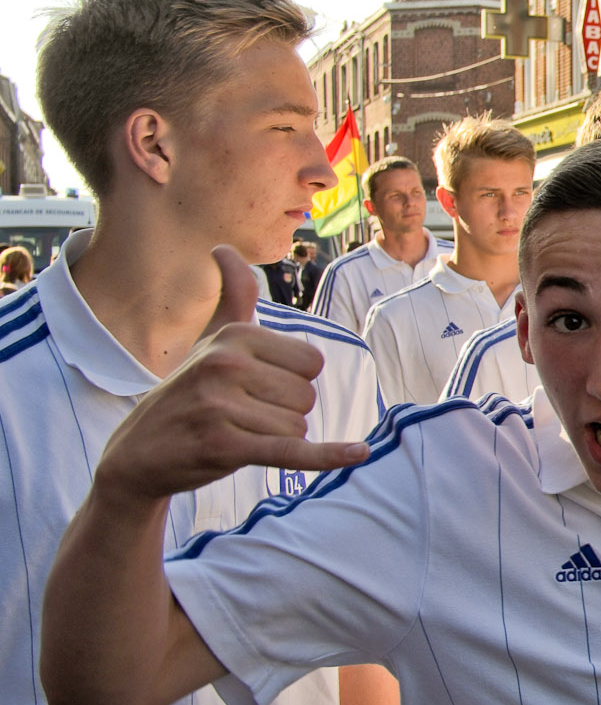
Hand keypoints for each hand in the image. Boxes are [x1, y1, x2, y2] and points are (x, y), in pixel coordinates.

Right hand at [92, 246, 368, 502]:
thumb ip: (232, 296)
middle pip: (306, 396)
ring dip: (274, 439)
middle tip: (241, 416)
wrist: (136, 453)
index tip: (255, 388)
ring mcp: (221, 405)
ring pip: (297, 427)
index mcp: (234, 335)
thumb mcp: (210, 339)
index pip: (311, 363)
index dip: (292, 382)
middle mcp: (225, 363)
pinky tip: (359, 453)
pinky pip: (290, 450)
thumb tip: (223, 248)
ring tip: (234, 433)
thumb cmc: (188, 392)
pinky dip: (325, 456)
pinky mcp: (222, 445)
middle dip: (284, 413)